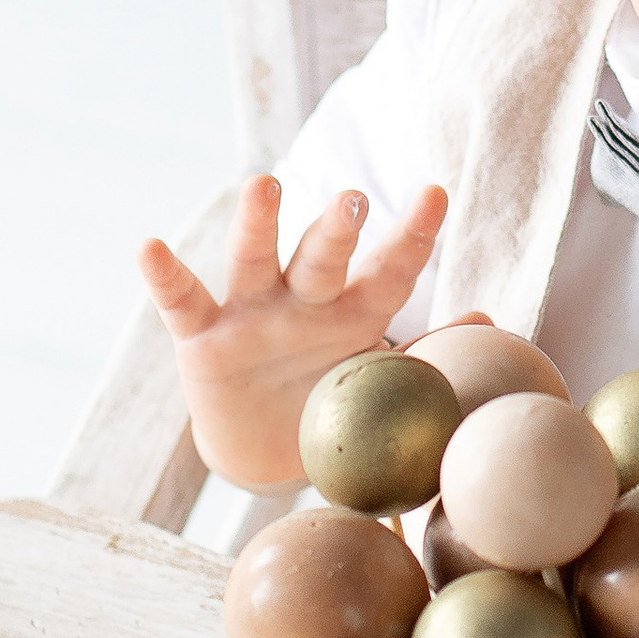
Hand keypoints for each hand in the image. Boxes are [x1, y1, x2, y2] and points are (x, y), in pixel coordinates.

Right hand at [138, 170, 446, 487]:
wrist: (265, 452)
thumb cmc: (333, 403)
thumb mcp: (379, 380)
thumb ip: (425, 354)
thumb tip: (489, 321)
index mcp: (355, 313)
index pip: (390, 270)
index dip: (412, 235)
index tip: (435, 192)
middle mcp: (303, 301)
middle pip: (323, 258)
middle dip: (336, 228)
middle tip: (354, 197)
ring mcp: (251, 315)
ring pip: (255, 260)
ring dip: (259, 224)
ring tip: (262, 185)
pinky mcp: (203, 340)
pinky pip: (181, 302)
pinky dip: (164, 275)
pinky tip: (149, 247)